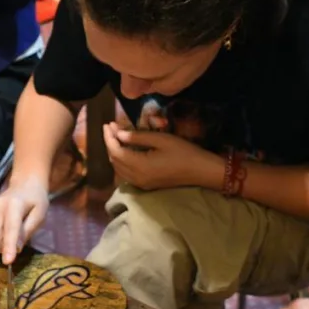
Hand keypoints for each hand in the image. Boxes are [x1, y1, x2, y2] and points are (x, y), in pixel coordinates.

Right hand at [0, 175, 49, 265]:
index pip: (10, 229)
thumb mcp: (39, 215)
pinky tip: (7, 224)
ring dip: (2, 240)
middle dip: (4, 247)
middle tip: (18, 245)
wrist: (24, 184)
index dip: (9, 247)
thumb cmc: (35, 200)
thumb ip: (28, 231)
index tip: (8, 262)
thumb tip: (17, 248)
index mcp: (14, 205)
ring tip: (15, 229)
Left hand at [101, 126, 222, 191]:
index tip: (108, 124)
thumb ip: (138, 137)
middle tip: (111, 127)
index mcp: (140, 166)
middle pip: (114, 160)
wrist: (201, 171)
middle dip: (110, 143)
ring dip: (114, 153)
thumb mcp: (161, 139)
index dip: (109, 137)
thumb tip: (119, 134)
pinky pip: (126, 173)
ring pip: (118, 169)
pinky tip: (125, 151)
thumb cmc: (183, 152)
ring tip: (116, 137)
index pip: (116, 151)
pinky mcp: (146, 185)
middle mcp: (137, 178)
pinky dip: (121, 161)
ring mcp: (141, 183)